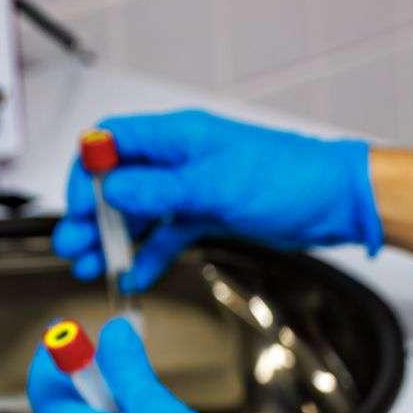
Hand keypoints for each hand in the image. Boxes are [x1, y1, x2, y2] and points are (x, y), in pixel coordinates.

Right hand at [52, 109, 382, 291]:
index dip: (87, 173)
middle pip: (120, 182)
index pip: (112, 144)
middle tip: (75, 246)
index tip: (76, 208)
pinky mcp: (210, 213)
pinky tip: (136, 275)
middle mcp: (181, 159)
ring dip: (115, 238)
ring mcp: (195, 188)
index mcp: (179, 137)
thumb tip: (112, 188)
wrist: (336, 201)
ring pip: (141, 211)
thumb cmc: (291, 178)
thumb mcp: (218, 186)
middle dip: (93, 214)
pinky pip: (169, 233)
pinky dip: (150, 253)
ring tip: (93, 265)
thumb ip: (162, 190)